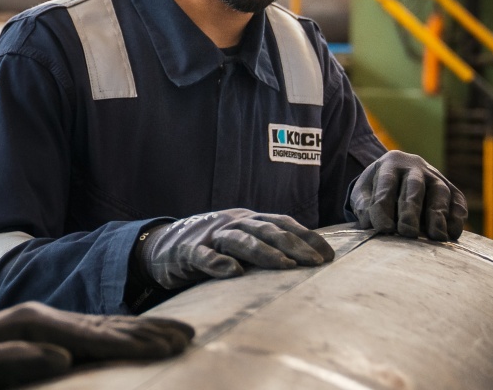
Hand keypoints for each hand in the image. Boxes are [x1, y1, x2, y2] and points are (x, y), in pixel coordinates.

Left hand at [0, 301, 192, 389]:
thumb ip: (13, 361)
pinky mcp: (57, 331)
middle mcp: (50, 318)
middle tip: (187, 338)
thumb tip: (61, 357)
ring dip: (146, 331)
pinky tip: (147, 336)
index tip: (161, 348)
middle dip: (149, 334)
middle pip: (108, 327)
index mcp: (33, 324)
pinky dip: (128, 334)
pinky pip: (100, 332)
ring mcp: (55, 322)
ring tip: (180, 334)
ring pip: (109, 327)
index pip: (89, 336)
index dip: (127, 343)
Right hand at [139, 209, 333, 288]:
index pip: (282, 223)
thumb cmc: (211, 246)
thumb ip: (266, 246)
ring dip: (264, 252)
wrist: (162, 246)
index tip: (330, 255)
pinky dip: (219, 263)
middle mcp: (232, 222)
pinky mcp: (188, 251)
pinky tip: (234, 272)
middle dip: (293, 245)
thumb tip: (309, 260)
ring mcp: (210, 235)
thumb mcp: (240, 241)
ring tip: (285, 266)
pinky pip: (205, 256)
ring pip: (240, 240)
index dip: (306, 236)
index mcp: (248, 219)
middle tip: (315, 263)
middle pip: (266, 229)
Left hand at [348, 150, 467, 240]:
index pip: (386, 184)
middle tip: (408, 233)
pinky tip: (452, 233)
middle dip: (411, 211)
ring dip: (438, 214)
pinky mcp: (452, 189)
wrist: (397, 175)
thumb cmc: (377, 189)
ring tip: (436, 236)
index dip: (384, 207)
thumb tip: (369, 224)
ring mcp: (436, 176)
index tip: (382, 229)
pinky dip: (457, 217)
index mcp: (390, 164)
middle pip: (414, 187)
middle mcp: (415, 167)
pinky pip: (458, 201)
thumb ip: (363, 206)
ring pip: (440, 191)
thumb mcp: (363, 192)